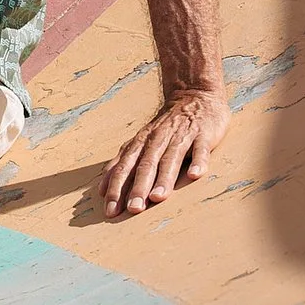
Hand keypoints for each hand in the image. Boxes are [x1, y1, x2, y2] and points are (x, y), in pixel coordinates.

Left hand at [102, 90, 227, 217]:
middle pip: (146, 165)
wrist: (194, 95)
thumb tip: (101, 189)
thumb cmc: (165, 126)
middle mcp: (158, 139)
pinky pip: (200, 149)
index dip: (117, 187)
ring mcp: (182, 136)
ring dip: (163, 178)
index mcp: (141, 142)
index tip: (111, 210)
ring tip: (158, 198)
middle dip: (138, 188)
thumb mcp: (140, 141)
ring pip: (170, 159)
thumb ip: (123, 163)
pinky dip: (198, 161)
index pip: (125, 167)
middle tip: (133, 209)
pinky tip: (195, 175)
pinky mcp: (203, 135)